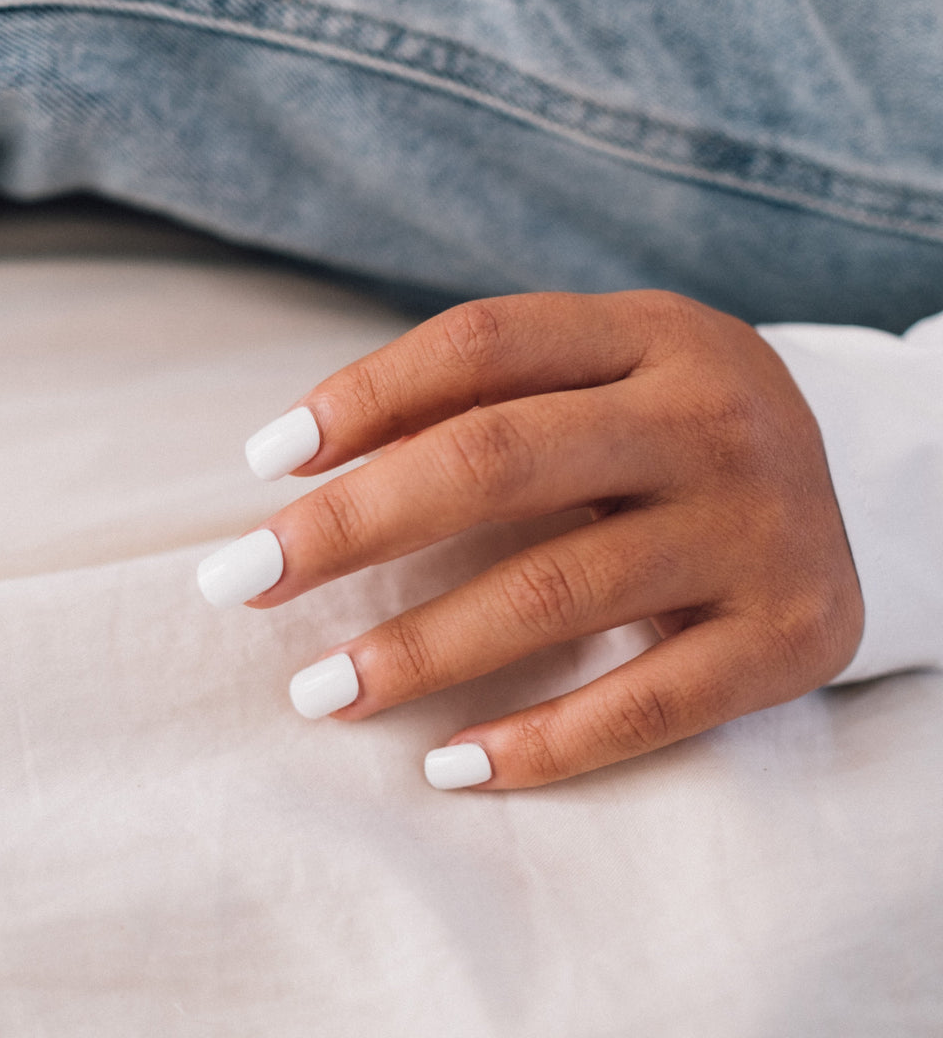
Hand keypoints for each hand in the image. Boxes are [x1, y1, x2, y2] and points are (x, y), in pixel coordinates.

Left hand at [224, 291, 863, 788]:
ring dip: (418, 651)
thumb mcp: (606, 382)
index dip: (360, 397)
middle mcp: (713, 417)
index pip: (479, 345)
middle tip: (242, 581)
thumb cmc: (674, 438)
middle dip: (351, 525)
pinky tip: (448, 765)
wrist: (857, 492)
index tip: (263, 462)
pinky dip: (540, 744)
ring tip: (321, 691)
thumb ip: (486, 404)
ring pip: (556, 591)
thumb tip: (314, 468)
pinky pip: (648, 703)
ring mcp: (760, 527)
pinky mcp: (795, 635)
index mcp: (653, 333)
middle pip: (497, 460)